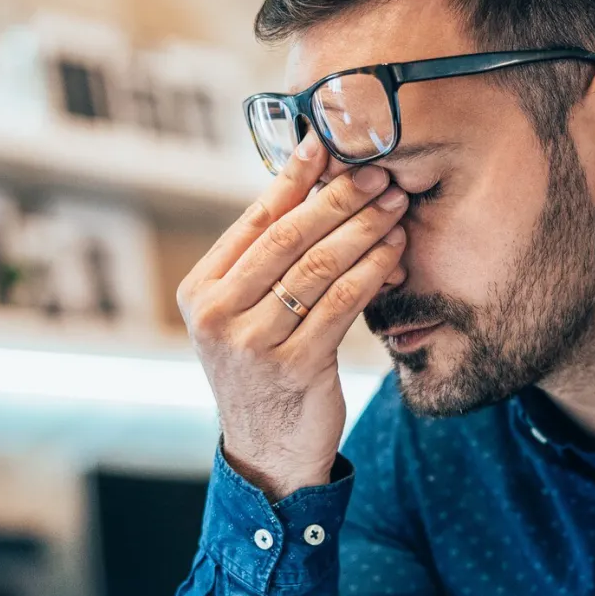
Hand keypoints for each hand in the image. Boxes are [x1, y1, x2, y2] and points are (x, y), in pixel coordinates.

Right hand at [176, 133, 409, 501]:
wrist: (268, 452)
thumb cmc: (264, 374)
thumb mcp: (246, 317)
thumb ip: (265, 264)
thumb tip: (311, 188)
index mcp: (200, 291)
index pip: (254, 220)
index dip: (294, 177)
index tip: (328, 143)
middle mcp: (217, 314)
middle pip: (288, 237)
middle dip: (339, 198)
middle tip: (377, 170)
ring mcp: (253, 342)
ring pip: (318, 266)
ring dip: (363, 229)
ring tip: (394, 204)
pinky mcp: (294, 365)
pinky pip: (342, 303)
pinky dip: (371, 271)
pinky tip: (394, 252)